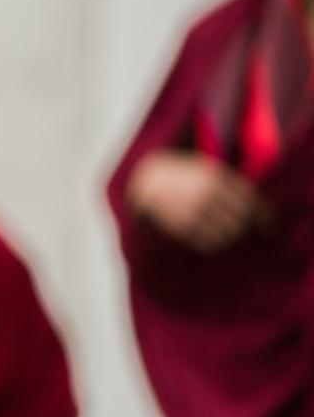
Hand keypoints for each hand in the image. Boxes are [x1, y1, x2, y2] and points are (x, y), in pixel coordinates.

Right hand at [126, 149, 267, 253]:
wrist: (148, 180)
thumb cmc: (184, 177)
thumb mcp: (206, 170)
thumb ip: (229, 184)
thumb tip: (257, 211)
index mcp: (217, 178)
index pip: (250, 200)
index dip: (262, 216)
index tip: (268, 228)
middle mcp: (208, 194)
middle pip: (241, 220)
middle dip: (243, 228)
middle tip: (240, 232)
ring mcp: (195, 210)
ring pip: (227, 234)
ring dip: (229, 238)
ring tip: (225, 238)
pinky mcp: (182, 225)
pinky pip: (208, 243)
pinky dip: (213, 246)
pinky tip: (211, 242)